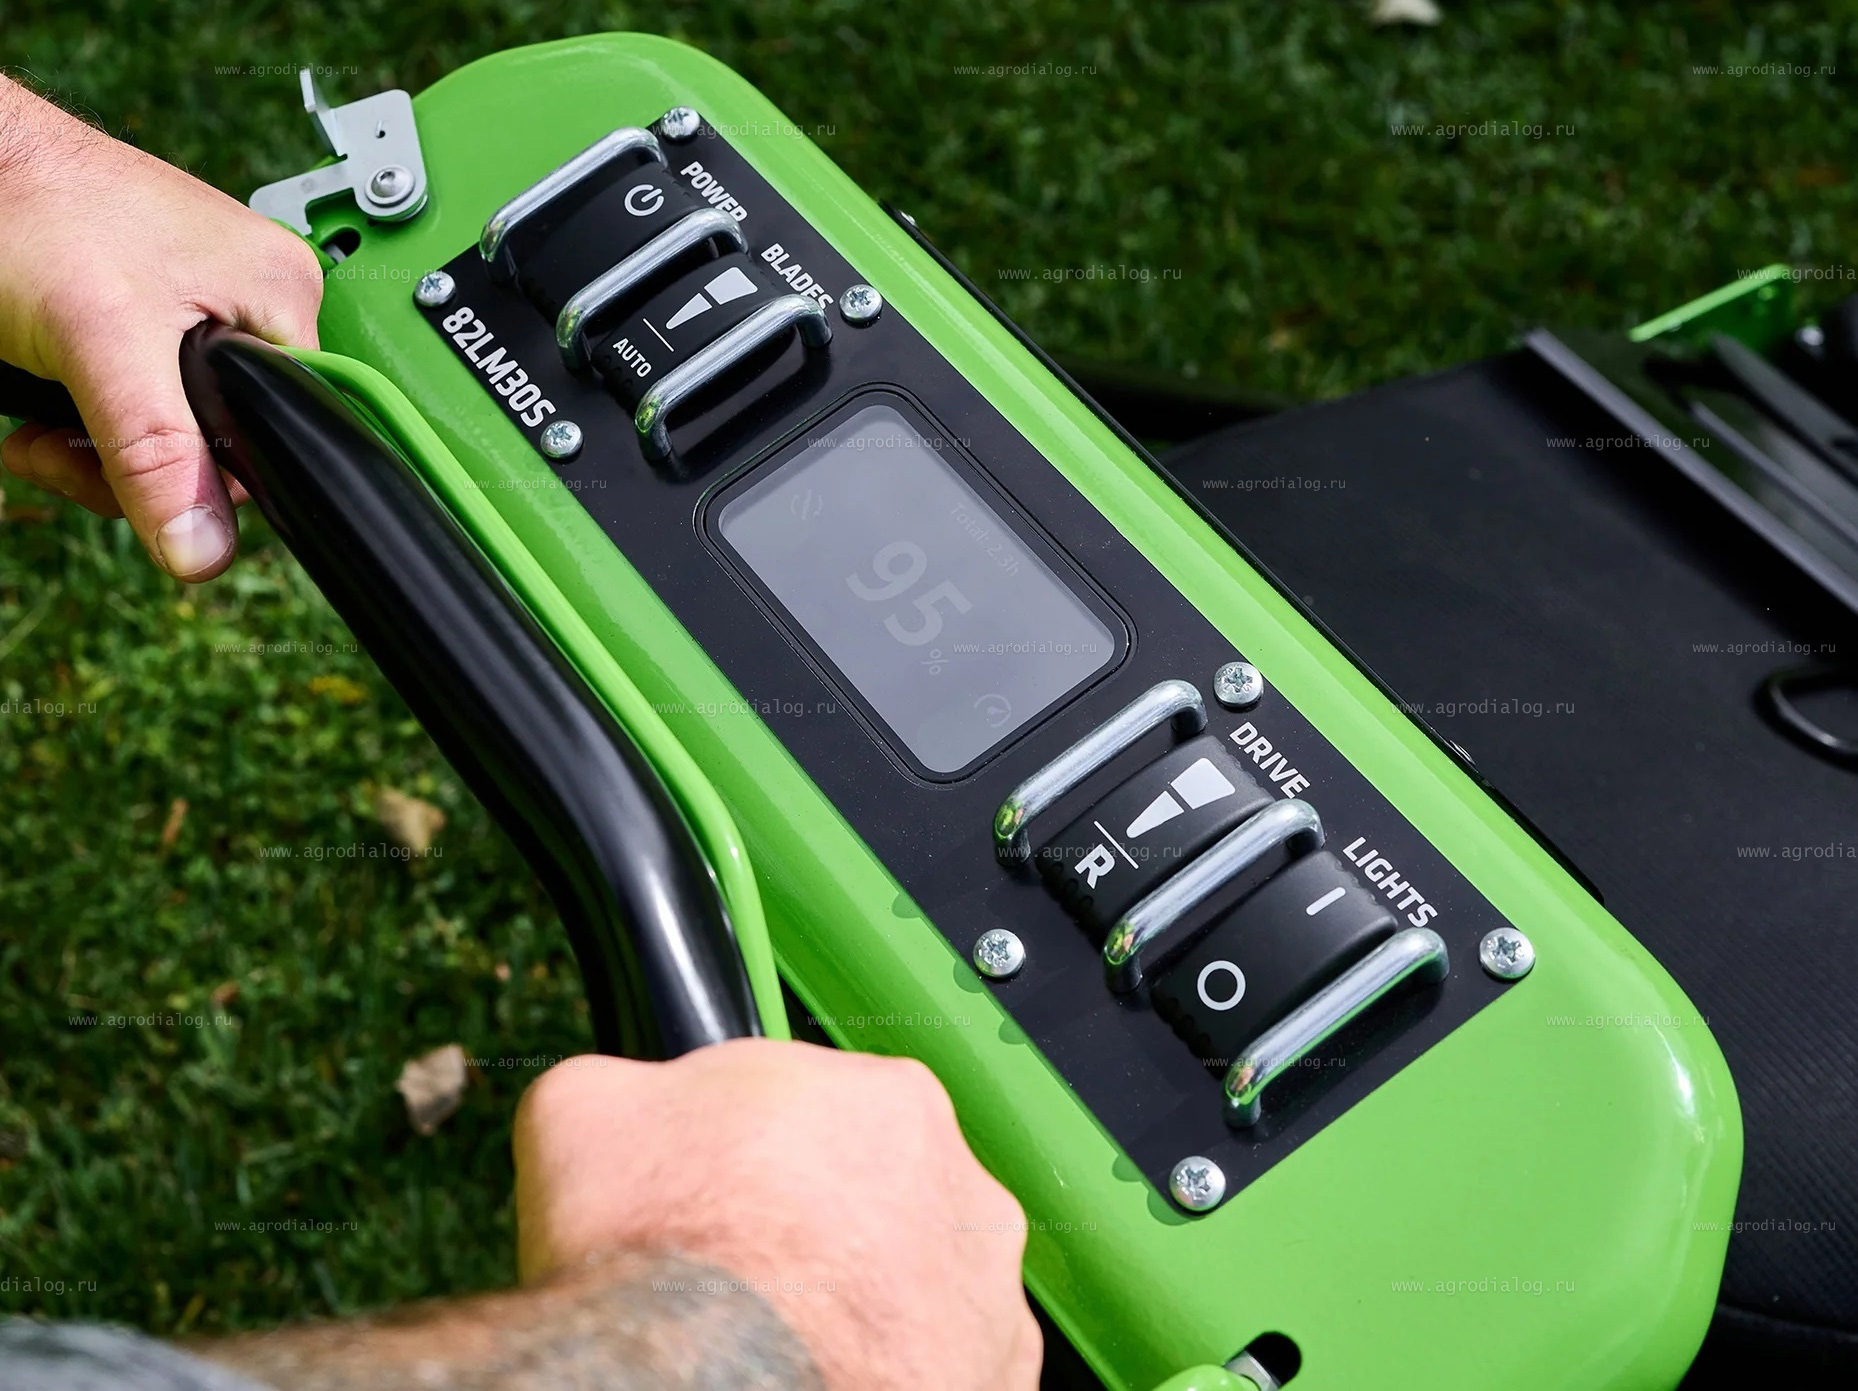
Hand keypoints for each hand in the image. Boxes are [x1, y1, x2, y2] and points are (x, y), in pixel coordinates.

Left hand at [0, 77, 321, 580]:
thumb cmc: (31, 205)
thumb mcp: (103, 346)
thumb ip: (158, 453)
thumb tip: (203, 550)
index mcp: (281, 301)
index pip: (279, 436)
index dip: (209, 475)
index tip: (134, 472)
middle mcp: (251, 308)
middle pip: (220, 446)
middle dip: (134, 466)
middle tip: (68, 442)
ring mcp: (197, 315)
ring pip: (172, 436)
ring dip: (96, 451)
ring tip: (44, 424)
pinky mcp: (145, 323)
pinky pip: (138, 406)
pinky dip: (83, 423)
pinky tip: (43, 406)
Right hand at [514, 1041, 1042, 1390]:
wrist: (715, 1384)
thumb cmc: (671, 1257)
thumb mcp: (584, 1110)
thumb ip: (623, 1084)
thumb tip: (614, 1094)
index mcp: (885, 1097)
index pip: (811, 1105)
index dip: (746, 1151)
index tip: (709, 1189)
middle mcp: (959, 1186)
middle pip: (869, 1193)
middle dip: (809, 1223)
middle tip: (733, 1265)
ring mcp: (984, 1290)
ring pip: (907, 1282)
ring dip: (852, 1300)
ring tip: (771, 1335)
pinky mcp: (991, 1381)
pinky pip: (929, 1366)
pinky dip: (879, 1371)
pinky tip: (813, 1375)